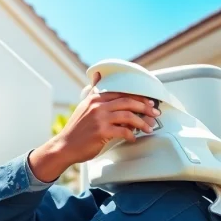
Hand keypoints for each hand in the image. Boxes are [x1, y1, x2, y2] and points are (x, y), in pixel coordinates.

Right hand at [29, 72, 160, 181]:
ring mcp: (99, 118)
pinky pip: (123, 131)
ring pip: (128, 116)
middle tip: (155, 113)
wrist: (65, 146)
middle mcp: (98, 106)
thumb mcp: (83, 105)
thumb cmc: (77, 128)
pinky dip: (131, 135)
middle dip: (145, 107)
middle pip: (128, 102)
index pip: (122, 93)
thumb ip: (93, 92)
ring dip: (142, 122)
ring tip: (148, 128)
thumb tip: (98, 75)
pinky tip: (133, 138)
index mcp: (95, 98)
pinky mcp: (101, 132)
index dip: (138, 97)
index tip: (149, 102)